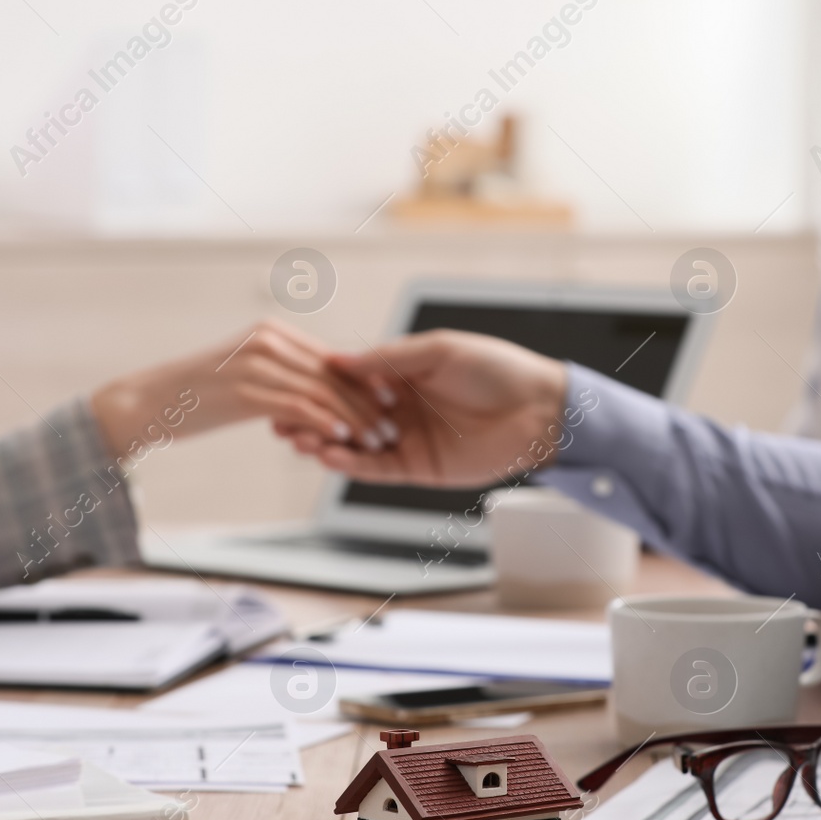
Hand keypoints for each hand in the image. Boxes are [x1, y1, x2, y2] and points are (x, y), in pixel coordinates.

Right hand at [90, 320, 392, 459]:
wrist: (147, 402)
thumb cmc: (197, 396)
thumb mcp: (245, 377)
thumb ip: (281, 378)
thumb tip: (318, 397)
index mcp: (272, 334)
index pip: (332, 358)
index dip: (365, 381)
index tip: (390, 403)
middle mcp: (268, 341)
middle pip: (334, 373)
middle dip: (367, 403)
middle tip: (391, 428)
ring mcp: (256, 363)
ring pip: (322, 391)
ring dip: (354, 419)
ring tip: (376, 441)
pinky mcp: (246, 390)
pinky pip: (298, 406)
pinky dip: (325, 423)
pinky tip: (341, 439)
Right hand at [274, 330, 568, 487]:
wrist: (539, 410)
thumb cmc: (498, 370)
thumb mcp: (439, 350)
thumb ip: (390, 357)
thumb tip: (341, 360)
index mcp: (404, 376)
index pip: (352, 381)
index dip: (321, 384)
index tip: (291, 382)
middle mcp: (400, 409)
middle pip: (345, 415)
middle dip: (312, 417)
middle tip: (281, 418)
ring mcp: (407, 440)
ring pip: (354, 444)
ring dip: (323, 442)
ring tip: (296, 438)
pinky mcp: (418, 469)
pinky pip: (375, 469)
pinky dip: (349, 463)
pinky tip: (326, 454)